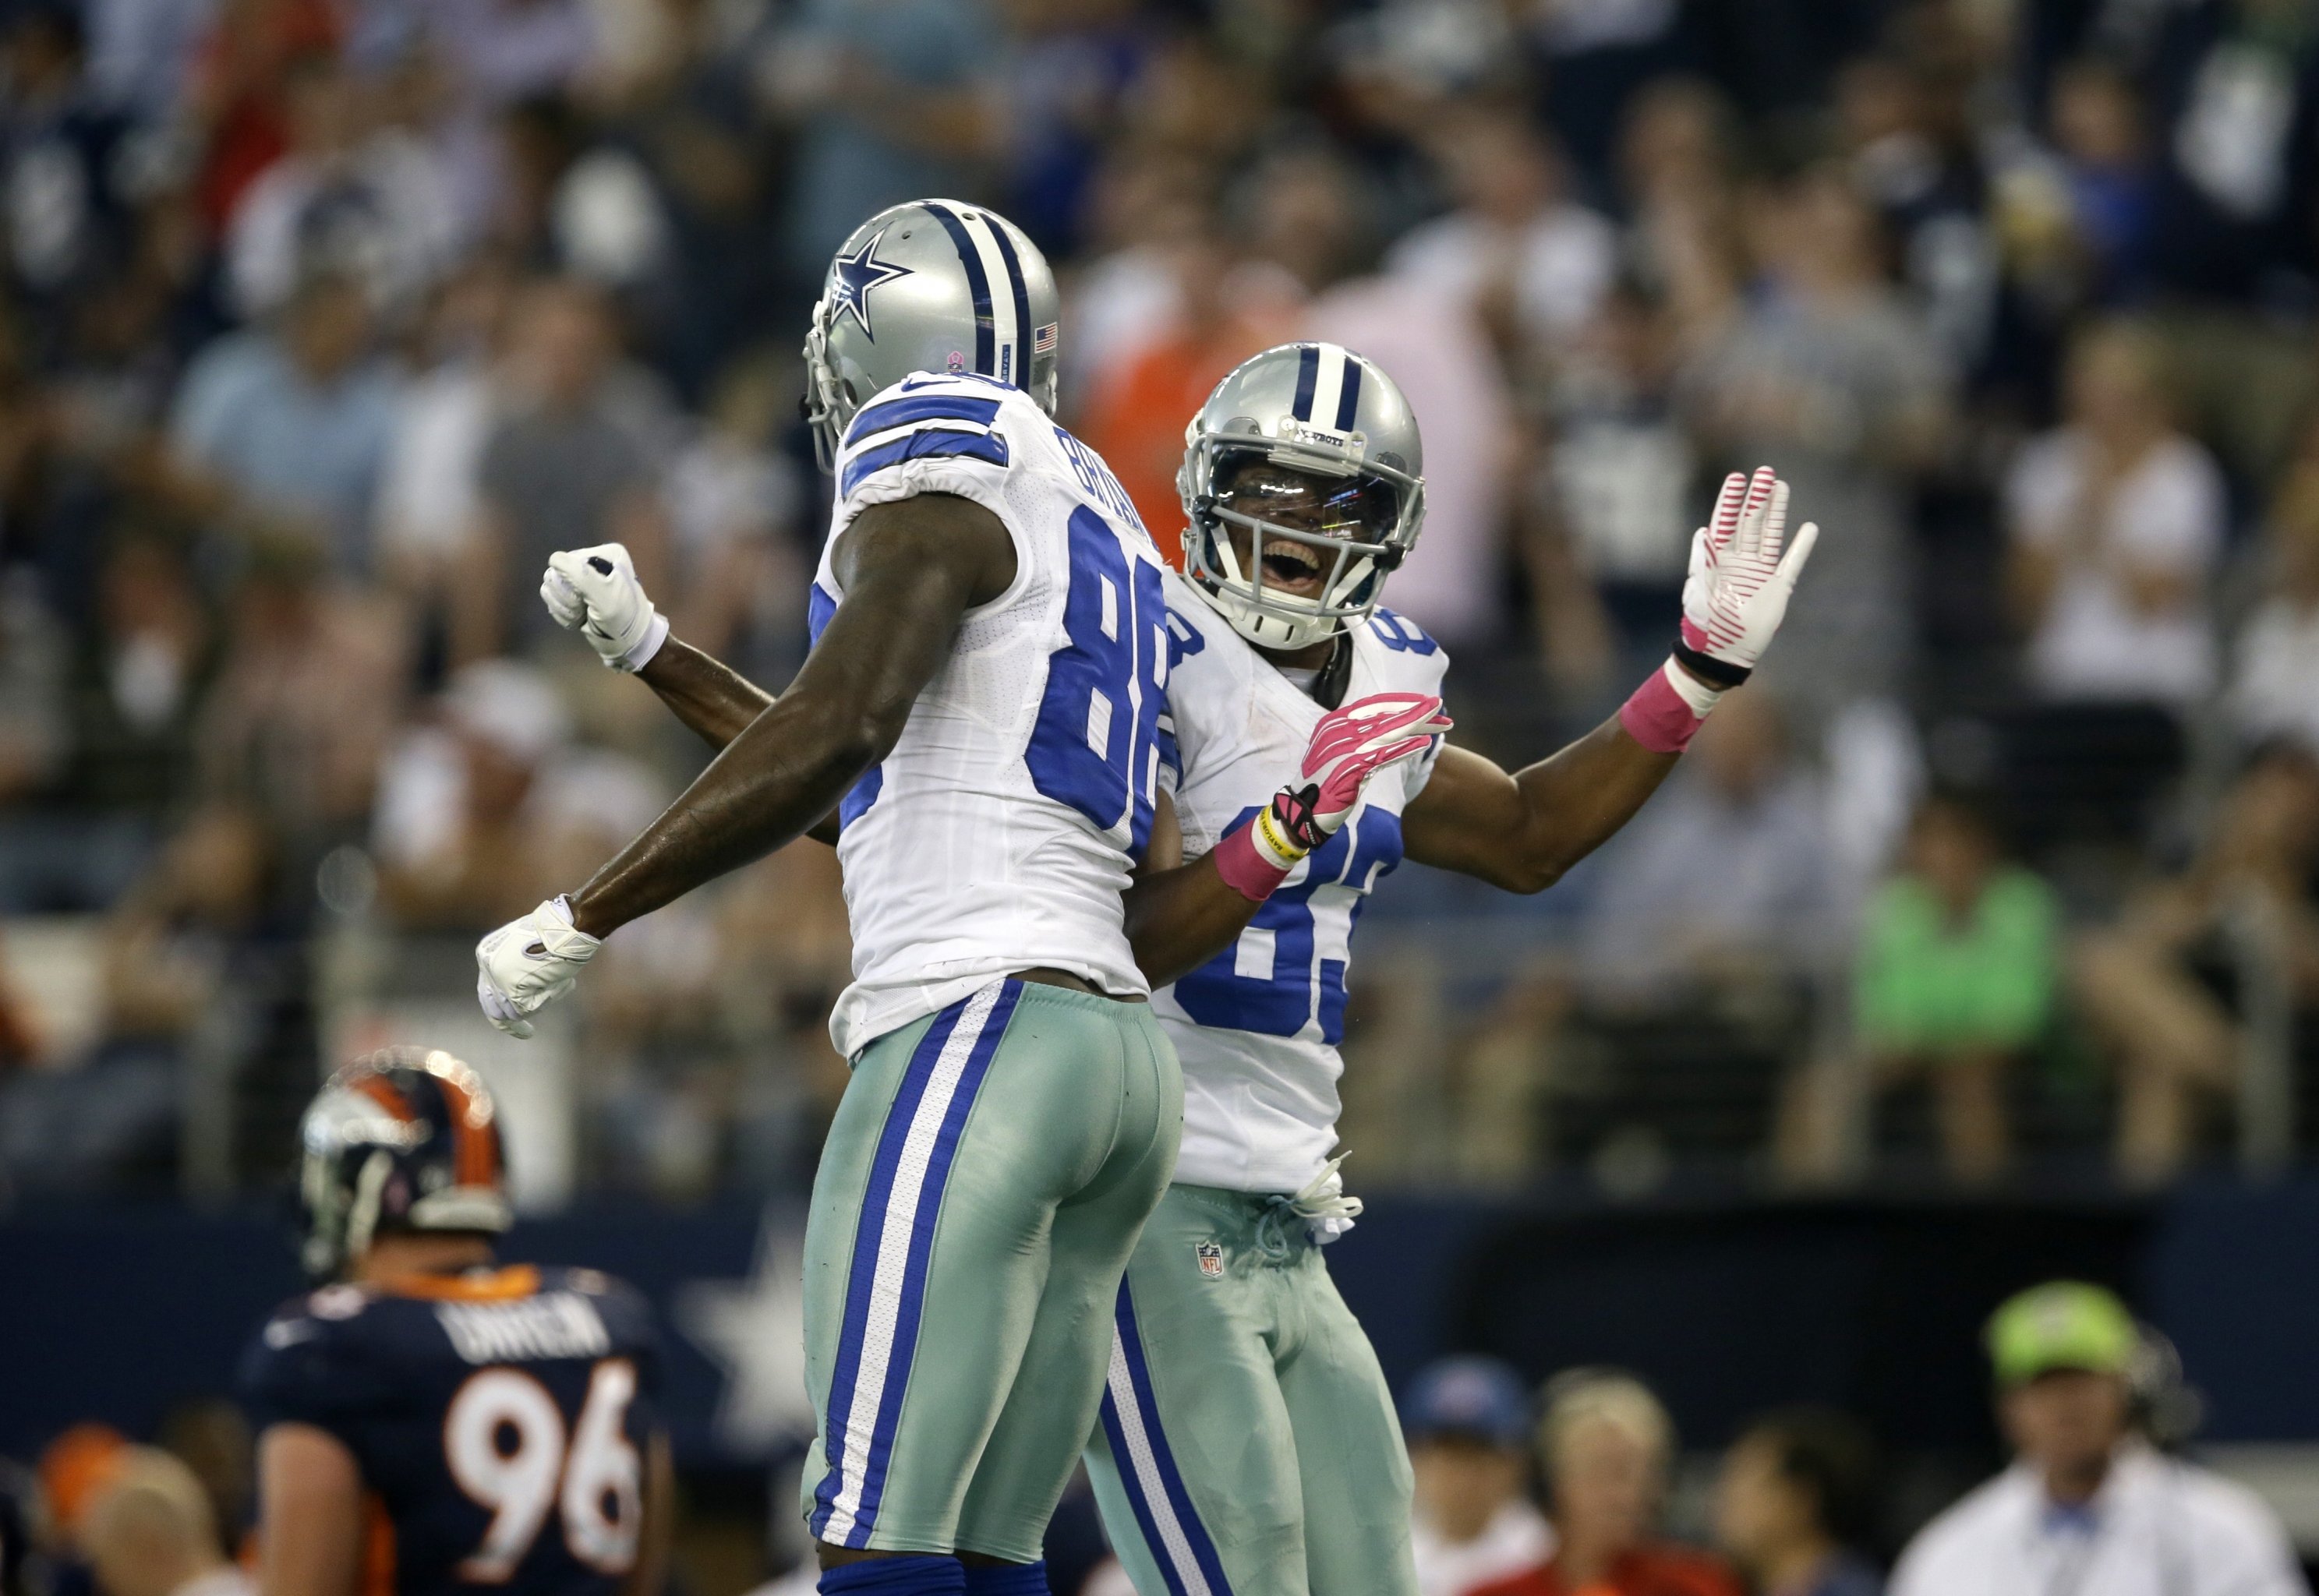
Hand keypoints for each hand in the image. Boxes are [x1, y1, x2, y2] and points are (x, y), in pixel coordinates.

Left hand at [475, 897, 601, 1038]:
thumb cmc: (557, 936)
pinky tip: (560, 980)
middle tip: (527, 1033)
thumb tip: (521, 1003)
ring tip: (559, 978)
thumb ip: (519, 972)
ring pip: (514, 1010)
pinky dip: (546, 999)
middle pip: (496, 1006)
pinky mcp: (510, 988)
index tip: (513, 1021)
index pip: (488, 989)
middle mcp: (486, 964)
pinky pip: (526, 1010)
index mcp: (487, 952)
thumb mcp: (531, 951)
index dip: (500, 1008)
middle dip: (512, 1023)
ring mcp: (496, 976)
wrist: (568, 927)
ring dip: (541, 1001)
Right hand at [541, 543, 667, 671]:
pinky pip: (552, 597)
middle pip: (556, 572)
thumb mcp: (605, 597)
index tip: (588, 598)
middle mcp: (593, 561)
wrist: (629, 644)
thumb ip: (581, 576)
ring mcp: (581, 577)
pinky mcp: (573, 592)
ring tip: (583, 614)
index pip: (568, 561)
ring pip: (550, 585)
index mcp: (607, 555)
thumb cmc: (623, 620)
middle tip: (586, 608)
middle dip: (567, 597)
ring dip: (564, 607)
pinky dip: (563, 613)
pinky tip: (579, 618)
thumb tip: (554, 558)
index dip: (572, 583)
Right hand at [1266, 692, 1452, 856]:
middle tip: (1440, 705)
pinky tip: (1424, 743)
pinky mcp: (1351, 766)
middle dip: (1416, 709)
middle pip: (1385, 714)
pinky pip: (1383, 753)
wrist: (1303, 812)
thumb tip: (1393, 729)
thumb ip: (1362, 739)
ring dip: (1417, 723)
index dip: (1403, 700)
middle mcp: (1339, 729)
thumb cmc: (1325, 784)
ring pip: (1388, 730)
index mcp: (1336, 722)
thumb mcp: (1343, 754)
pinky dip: (1405, 748)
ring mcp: (1344, 746)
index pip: (1374, 704)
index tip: (1425, 701)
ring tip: (1441, 720)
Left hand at [1678, 467, 1818, 680]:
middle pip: (1750, 522)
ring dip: (1776, 511)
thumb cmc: (1704, 624)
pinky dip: (1801, 546)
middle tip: (1765, 472)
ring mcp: (1759, 572)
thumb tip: (1703, 532)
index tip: (1737, 478)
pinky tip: (1809, 527)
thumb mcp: (1699, 591)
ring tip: (1782, 486)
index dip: (1731, 500)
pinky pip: (1791, 562)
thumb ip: (1703, 561)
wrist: (1722, 653)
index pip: (1725, 522)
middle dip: (1757, 497)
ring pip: (1770, 534)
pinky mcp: (1777, 588)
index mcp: (1718, 559)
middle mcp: (1740, 560)